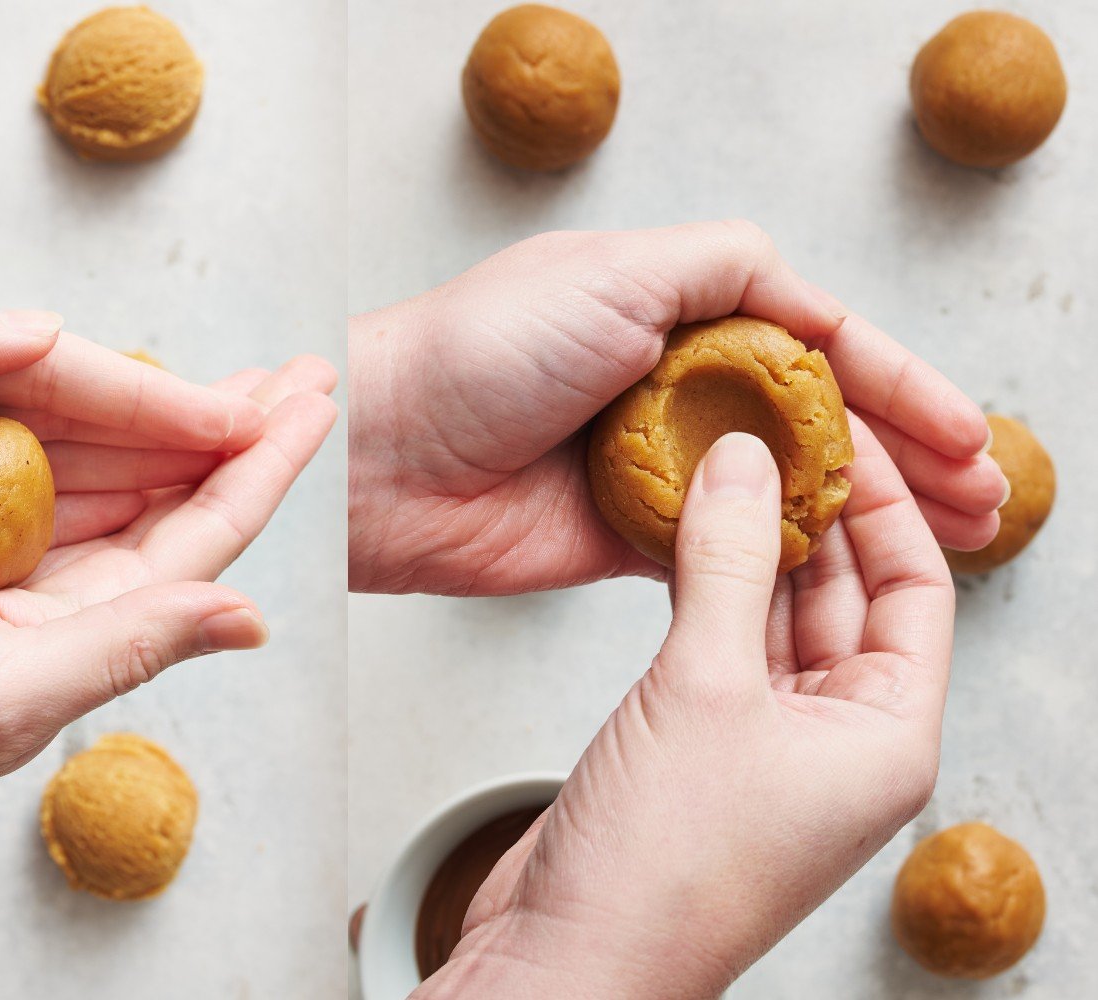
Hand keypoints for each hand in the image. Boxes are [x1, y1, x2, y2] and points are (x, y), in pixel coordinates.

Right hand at [0, 357, 332, 822]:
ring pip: (127, 489)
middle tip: (297, 369)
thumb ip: (130, 647)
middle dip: (244, 434)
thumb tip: (254, 619)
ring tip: (230, 380)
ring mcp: (24, 579)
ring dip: (181, 433)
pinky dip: (93, 445)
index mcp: (101, 621)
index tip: (318, 396)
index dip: (269, 461)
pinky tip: (107, 414)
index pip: (212, 529)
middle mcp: (77, 598)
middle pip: (184, 501)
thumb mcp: (9, 686)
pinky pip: (52, 488)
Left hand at [349, 221, 1005, 594]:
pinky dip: (788, 559)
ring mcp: (653, 462)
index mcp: (672, 307)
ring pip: (782, 489)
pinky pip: (728, 549)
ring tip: (946, 543)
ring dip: (864, 514)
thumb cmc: (476, 353)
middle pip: (814, 420)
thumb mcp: (614, 270)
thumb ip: (724, 268)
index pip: (815, 341)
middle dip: (903, 456)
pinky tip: (848, 573)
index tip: (959, 434)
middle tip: (980, 500)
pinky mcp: (627, 535)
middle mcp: (669, 382)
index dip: (897, 385)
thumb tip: (806, 299)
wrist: (381, 461)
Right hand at [419, 424, 950, 998]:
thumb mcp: (704, 687)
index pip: (917, 589)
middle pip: (848, 597)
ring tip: (722, 464)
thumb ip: (727, 563)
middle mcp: (840, 742)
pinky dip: (704, 588)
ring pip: (778, 617)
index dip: (885, 501)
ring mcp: (769, 746)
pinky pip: (722, 645)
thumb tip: (745, 461)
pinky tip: (678, 536)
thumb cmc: (660, 865)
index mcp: (887, 739)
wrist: (569, 956)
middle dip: (813, 512)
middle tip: (770, 432)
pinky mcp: (703, 748)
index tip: (839, 430)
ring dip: (752, 545)